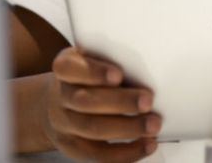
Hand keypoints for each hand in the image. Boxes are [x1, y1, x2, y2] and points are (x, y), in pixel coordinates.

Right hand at [40, 47, 160, 162]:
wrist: (59, 102)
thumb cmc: (89, 75)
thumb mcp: (95, 58)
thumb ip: (115, 59)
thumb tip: (150, 69)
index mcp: (67, 67)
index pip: (69, 67)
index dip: (93, 72)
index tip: (118, 75)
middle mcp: (61, 95)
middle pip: (85, 101)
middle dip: (120, 102)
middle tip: (147, 101)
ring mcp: (65, 123)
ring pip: (92, 128)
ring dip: (127, 128)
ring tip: (153, 125)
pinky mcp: (74, 146)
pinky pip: (98, 154)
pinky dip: (126, 152)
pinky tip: (147, 145)